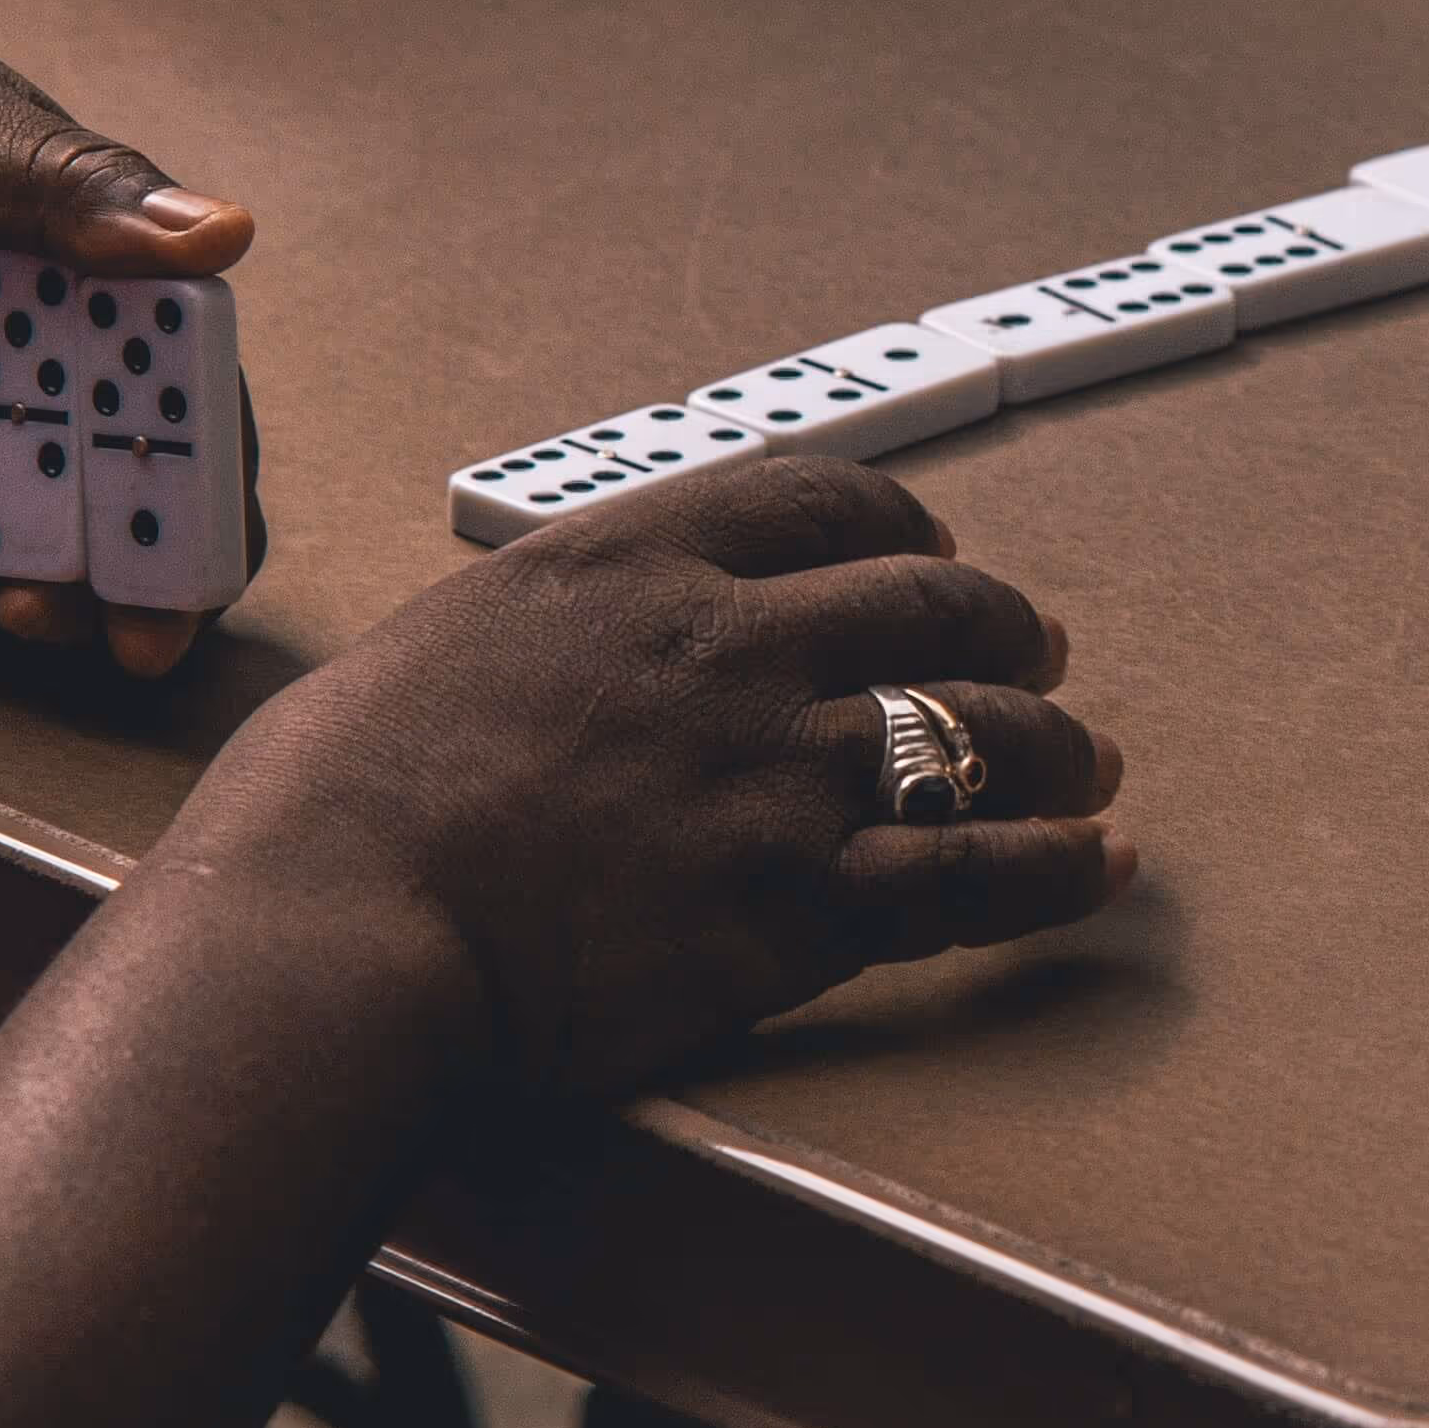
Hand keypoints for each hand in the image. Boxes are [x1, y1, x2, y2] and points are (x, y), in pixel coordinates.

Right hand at [239, 455, 1128, 1101]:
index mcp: (632, 561)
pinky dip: (1053, 869)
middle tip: (1036, 650)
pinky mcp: (799, 905)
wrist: (338, 925)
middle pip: (928, 605)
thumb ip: (539, 643)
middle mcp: (730, 645)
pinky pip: (972, 875)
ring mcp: (778, 773)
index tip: (932, 552)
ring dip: (1054, 746)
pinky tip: (1097, 865)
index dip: (902, 527)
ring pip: (978, 731)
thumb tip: (552, 671)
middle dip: (1004, 626)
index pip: (818, 502)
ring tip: (1089, 762)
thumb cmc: (331, 807)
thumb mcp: (438, 651)